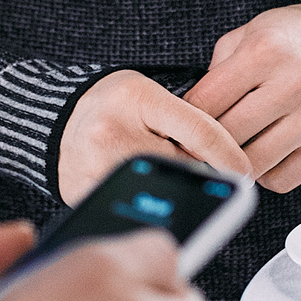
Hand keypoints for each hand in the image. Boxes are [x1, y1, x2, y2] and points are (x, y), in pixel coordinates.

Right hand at [59, 70, 252, 205]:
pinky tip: (141, 187)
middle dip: (201, 174)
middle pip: (182, 167)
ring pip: (159, 193)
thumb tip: (230, 161)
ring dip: (173, 191)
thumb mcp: (150, 93)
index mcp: (137, 98)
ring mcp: (96, 166)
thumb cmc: (112, 103)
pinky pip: (131, 207)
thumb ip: (187, 119)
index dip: (229, 154)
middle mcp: (114, 131)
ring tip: (163, 173)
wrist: (55, 117)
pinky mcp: (84, 193)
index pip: (199, 130)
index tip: (246, 171)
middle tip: (206, 172)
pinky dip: (145, 204)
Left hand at [183, 0, 300, 193]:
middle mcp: (290, 85)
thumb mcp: (257, 28)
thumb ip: (220, 62)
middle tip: (202, 142)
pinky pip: (282, 180)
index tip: (185, 123)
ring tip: (235, 149)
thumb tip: (194, 105)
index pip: (205, 102)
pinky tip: (265, 155)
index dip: (187, 117)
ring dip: (236, 162)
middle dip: (207, 142)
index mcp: (265, 52)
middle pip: (225, 136)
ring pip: (252, 164)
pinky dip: (266, 174)